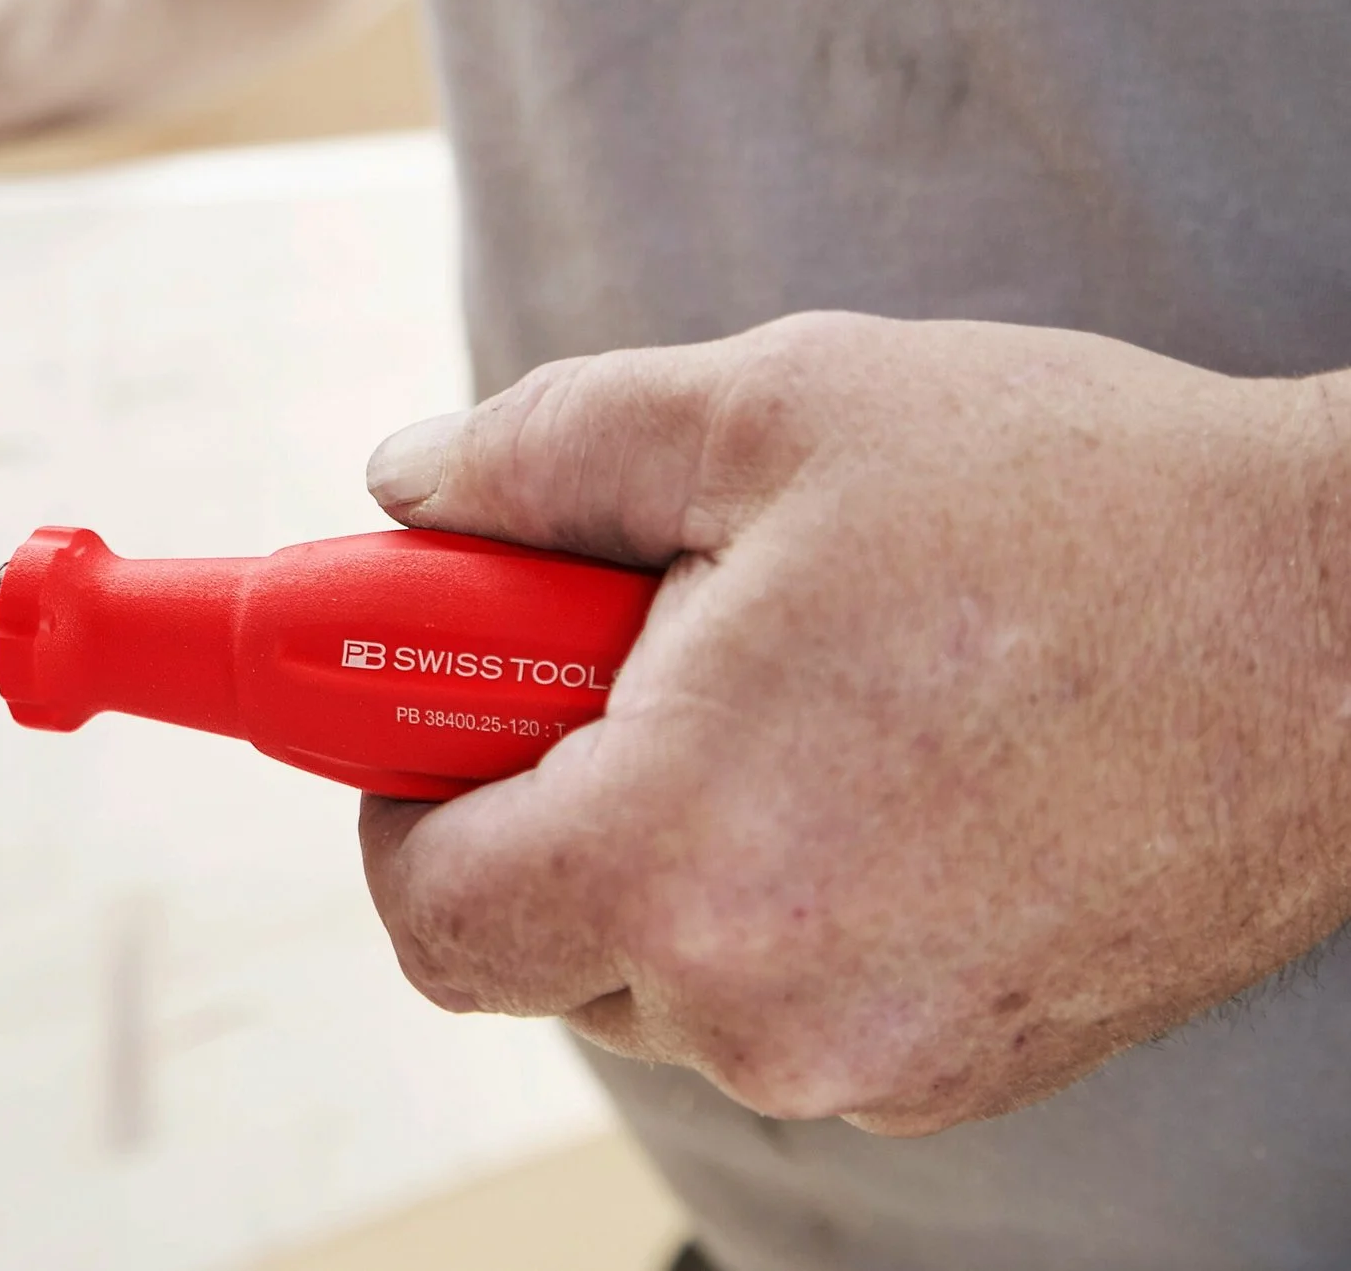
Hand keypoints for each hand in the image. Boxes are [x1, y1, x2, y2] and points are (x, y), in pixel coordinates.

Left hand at [357, 312, 1350, 1132]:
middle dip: (542, 795)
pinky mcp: (974, 1064)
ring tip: (788, 685)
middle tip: (624, 648)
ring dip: (668, 838)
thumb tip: (408, 486)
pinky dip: (778, 887)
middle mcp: (776, 1009)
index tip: (433, 701)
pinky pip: (789, 992)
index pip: (430, 912)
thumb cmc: (1076, 510)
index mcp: (691, 862)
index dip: (399, 796)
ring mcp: (885, 1061)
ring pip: (666, 970)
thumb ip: (540, 452)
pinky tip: (877, 755)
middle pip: (540, 943)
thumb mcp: (768, 412)